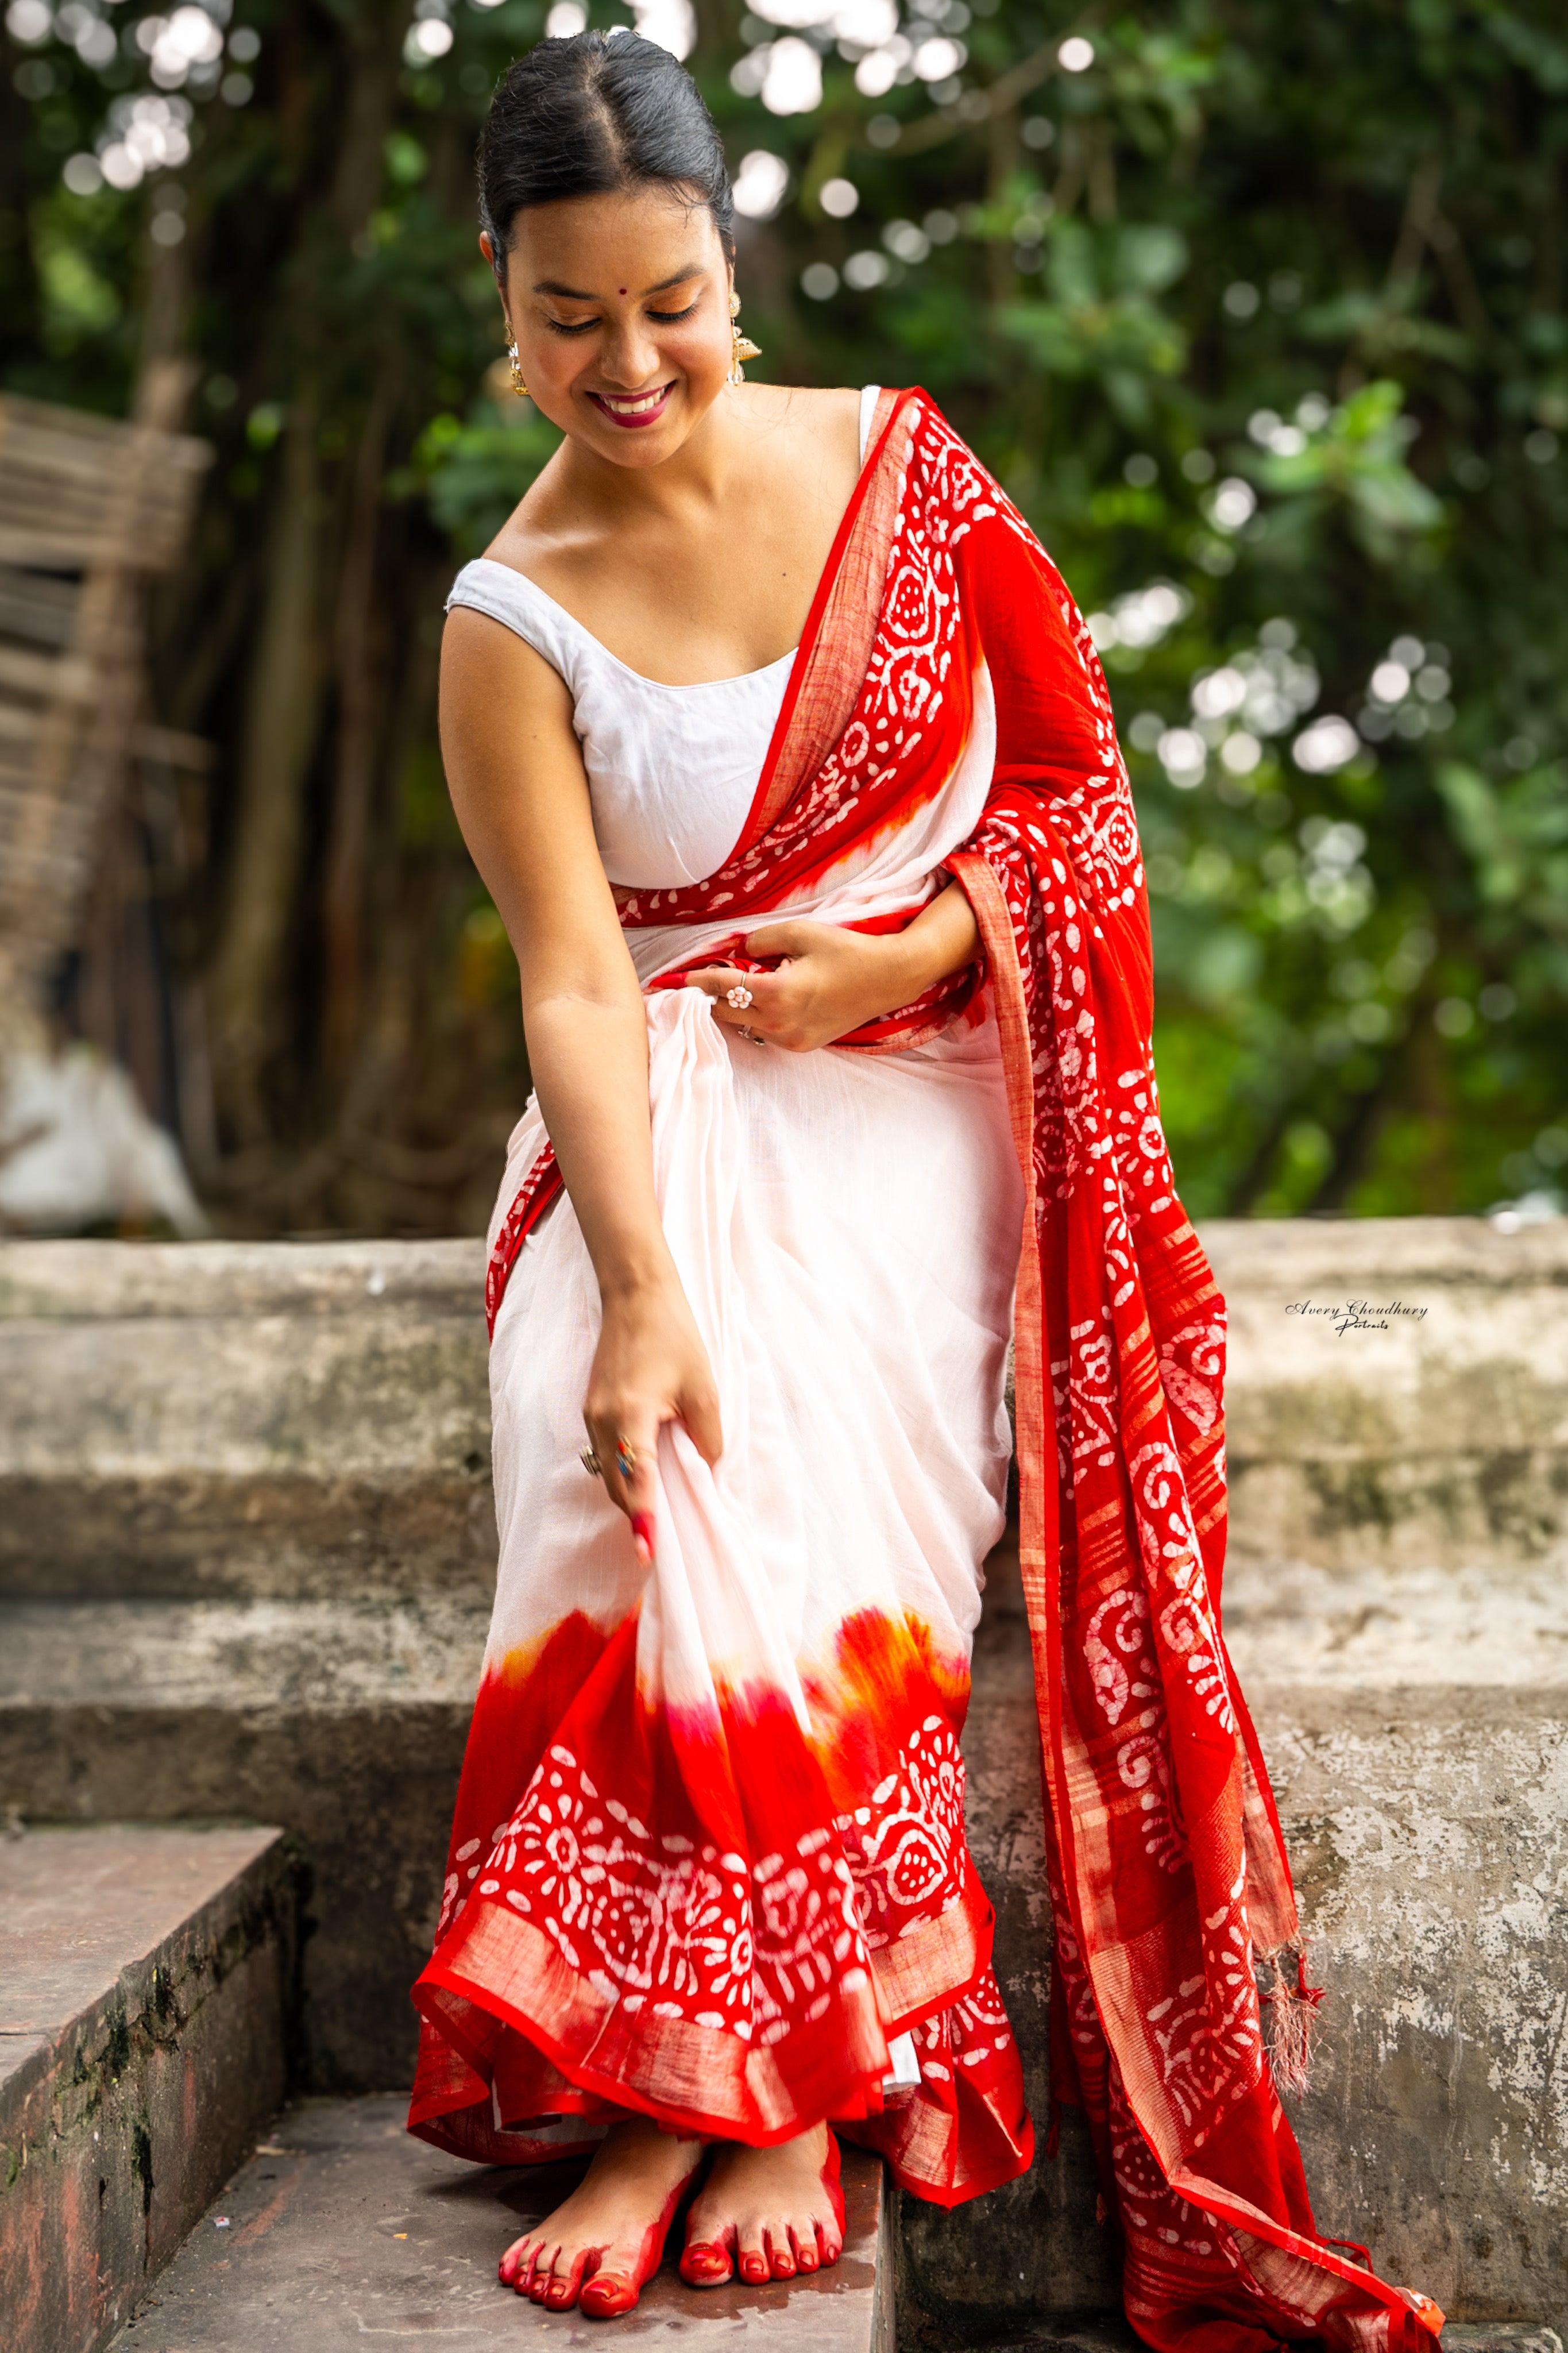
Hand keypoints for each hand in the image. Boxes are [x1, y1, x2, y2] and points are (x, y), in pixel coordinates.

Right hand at [584, 1270, 721, 1564]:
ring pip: (607, 1473)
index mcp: (630, 1415)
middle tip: (657, 1544)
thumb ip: (708, 1436)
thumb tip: (707, 1470)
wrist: (635, 1295)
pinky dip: (622, 1473)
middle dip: (636, 1516)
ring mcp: (591, 1415)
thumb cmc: (673, 1335)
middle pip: (616, 1486)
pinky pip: (604, 1454)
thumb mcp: (704, 1387)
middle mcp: (602, 1420)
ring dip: (629, 1496)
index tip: (649, 1552)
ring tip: (655, 1518)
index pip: (635, 1480)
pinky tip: (645, 1478)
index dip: (644, 1519)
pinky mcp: (591, 1409)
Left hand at [685, 919, 907, 1052]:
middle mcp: (779, 1023)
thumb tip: (736, 950)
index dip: (696, 980)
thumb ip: (759, 940)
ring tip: (753, 982)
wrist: (886, 978)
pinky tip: (775, 997)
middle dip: (715, 994)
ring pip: (743, 1025)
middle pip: (724, 1012)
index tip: (673, 979)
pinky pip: (765, 1032)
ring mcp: (790, 1039)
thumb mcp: (799, 932)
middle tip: (713, 974)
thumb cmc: (845, 950)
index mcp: (777, 993)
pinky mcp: (801, 1046)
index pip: (722, 987)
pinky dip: (760, 1016)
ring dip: (738, 1006)